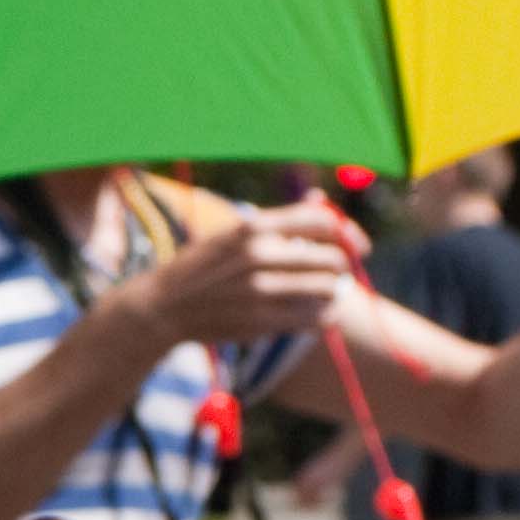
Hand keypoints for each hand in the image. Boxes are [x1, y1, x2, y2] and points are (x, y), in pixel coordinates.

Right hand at [116, 189, 363, 351]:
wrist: (160, 307)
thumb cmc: (203, 266)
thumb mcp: (233, 234)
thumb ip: (280, 220)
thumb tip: (321, 199)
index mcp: (252, 227)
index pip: (323, 221)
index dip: (348, 233)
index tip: (358, 247)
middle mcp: (258, 255)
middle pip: (331, 257)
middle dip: (340, 267)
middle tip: (336, 275)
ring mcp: (260, 290)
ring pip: (329, 289)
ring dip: (334, 292)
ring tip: (324, 294)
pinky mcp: (261, 320)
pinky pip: (316, 318)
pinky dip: (326, 317)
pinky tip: (319, 315)